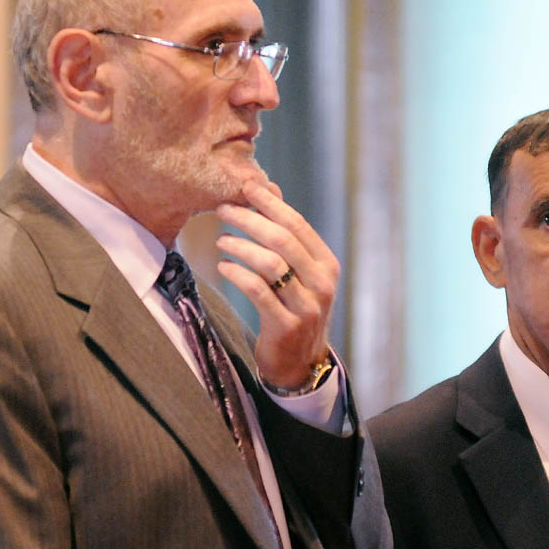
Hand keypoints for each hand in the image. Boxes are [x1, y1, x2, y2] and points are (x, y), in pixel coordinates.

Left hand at [215, 180, 338, 388]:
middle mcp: (322, 283)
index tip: (247, 187)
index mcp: (327, 264)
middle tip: (223, 209)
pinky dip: (238, 274)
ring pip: (271, 264)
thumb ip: (286, 234)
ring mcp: (306, 306)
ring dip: (241, 246)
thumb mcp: (299, 272)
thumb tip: (269, 187)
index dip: (271, 204)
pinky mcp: (286, 326)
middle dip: (250, 220)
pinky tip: (223, 267)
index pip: (298, 224)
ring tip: (221, 240)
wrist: (300, 361)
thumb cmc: (295, 308)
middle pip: (283, 240)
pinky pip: (258, 292)